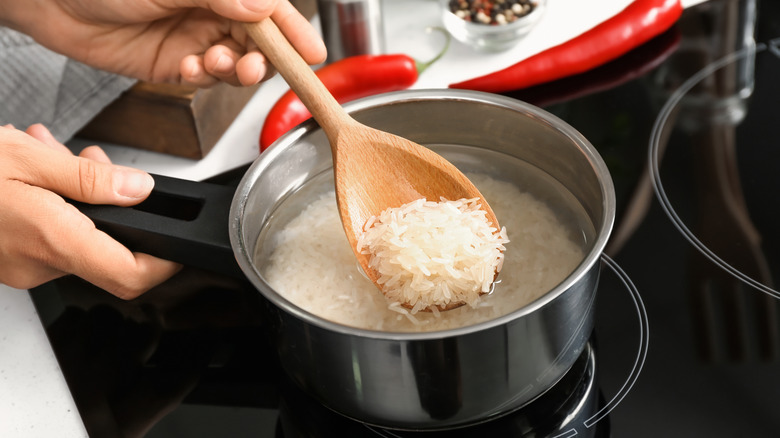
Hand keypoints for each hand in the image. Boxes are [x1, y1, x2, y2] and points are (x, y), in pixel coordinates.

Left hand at [0, 0, 325, 86]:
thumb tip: (265, 8)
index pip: (270, 9)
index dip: (294, 32)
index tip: (313, 55)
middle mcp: (212, 10)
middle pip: (259, 41)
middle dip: (261, 58)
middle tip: (249, 67)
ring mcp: (195, 37)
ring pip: (235, 63)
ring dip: (232, 70)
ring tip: (216, 65)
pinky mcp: (175, 64)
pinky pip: (205, 79)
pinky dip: (203, 78)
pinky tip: (189, 68)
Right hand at [0, 124, 180, 298]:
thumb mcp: (27, 159)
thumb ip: (90, 178)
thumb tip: (139, 189)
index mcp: (50, 241)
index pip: (129, 275)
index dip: (164, 262)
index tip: (178, 245)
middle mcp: (37, 264)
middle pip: (107, 246)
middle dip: (111, 201)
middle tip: (91, 160)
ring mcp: (23, 265)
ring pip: (79, 235)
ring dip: (78, 194)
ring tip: (55, 156)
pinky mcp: (12, 257)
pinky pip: (52, 235)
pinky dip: (56, 204)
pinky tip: (40, 174)